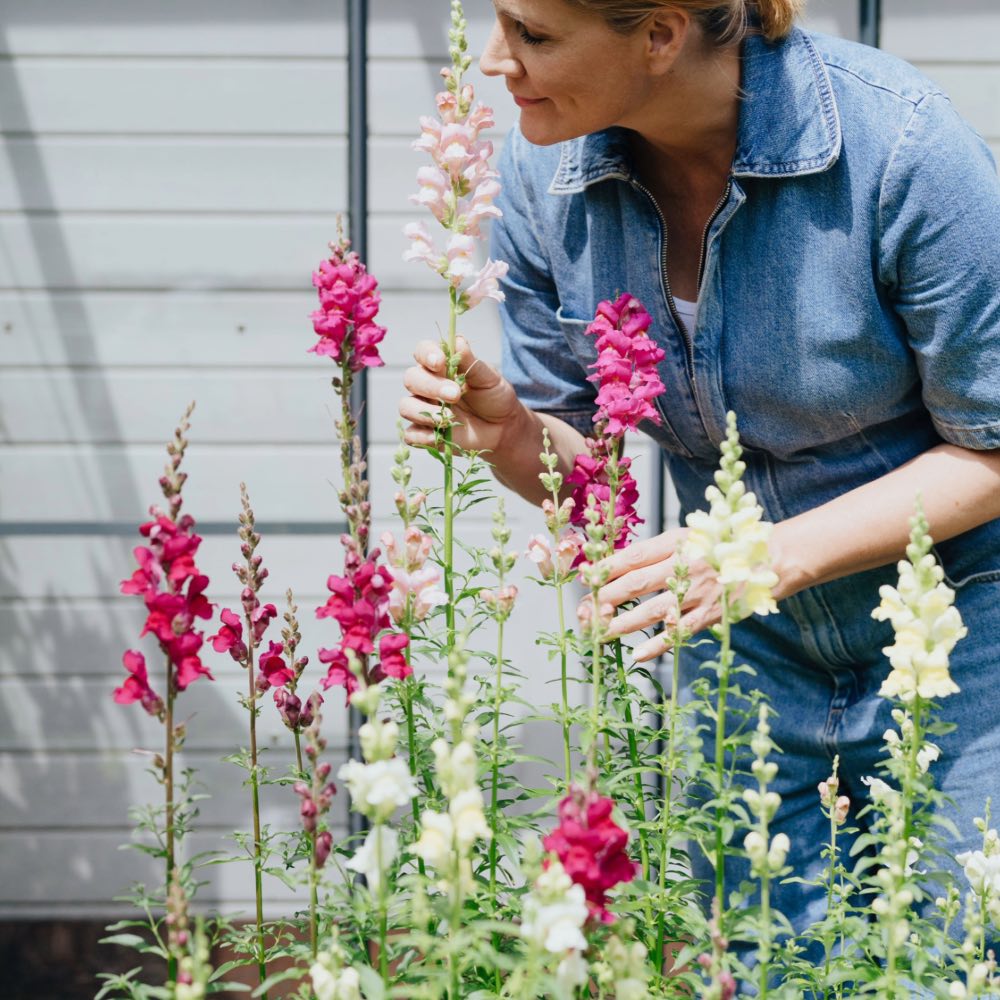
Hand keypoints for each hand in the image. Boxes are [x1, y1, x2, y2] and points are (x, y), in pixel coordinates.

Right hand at [400, 335, 523, 454]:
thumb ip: (472, 362)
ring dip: (424, 411)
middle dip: (431, 386)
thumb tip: (458, 341)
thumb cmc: (494, 397)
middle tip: (455, 395)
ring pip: (406, 406)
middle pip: (411, 378)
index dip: (426, 354)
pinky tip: (438, 435)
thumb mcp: (489, 378)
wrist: (503, 427)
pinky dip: (422, 436)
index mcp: (440, 366)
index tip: (439, 362)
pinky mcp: (425, 433)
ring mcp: (424, 409)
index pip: (422, 351)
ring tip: (448, 418)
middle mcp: (427, 385)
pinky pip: (411, 435)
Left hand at [593, 528, 722, 661]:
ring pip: (653, 611)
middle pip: (637, 583)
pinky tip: (636, 654)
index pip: (634, 556)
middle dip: (607, 597)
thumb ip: (656, 549)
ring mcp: (698, 593)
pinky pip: (680, 632)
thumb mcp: (688, 535)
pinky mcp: (711, 614)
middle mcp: (686, 566)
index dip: (607, 567)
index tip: (586, 577)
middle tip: (585, 610)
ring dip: (623, 624)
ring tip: (599, 632)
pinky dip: (658, 645)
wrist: (768, 559)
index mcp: (677, 542)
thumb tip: (615, 564)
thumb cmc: (720, 545)